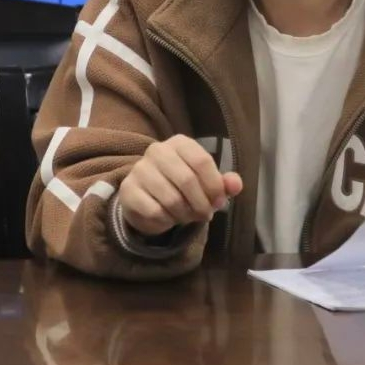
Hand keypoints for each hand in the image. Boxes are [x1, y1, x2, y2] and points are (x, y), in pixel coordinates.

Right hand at [119, 135, 242, 235]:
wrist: (148, 199)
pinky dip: (167, 221)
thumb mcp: (206, 183)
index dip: (214, 185)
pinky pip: (155, 211)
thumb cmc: (182, 187)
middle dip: (201, 203)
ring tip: (188, 216)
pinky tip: (169, 218)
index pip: (202, 161)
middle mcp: (157, 151)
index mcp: (180, 143)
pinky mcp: (129, 190)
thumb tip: (236, 185)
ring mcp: (140, 169)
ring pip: (171, 199)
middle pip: (187, 180)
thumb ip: (224, 183)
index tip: (219, 202)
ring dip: (185, 214)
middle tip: (205, 214)